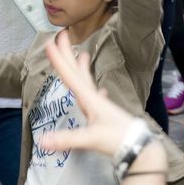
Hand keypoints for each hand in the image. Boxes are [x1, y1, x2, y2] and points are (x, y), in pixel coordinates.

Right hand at [39, 31, 150, 158]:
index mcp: (90, 100)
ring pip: (87, 82)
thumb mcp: (91, 139)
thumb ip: (67, 139)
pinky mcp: (106, 115)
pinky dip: (96, 90)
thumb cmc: (118, 140)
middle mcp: (94, 98)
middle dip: (68, 54)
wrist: (141, 149)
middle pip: (77, 73)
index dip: (59, 60)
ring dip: (82, 68)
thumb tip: (42, 140)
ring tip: (84, 54)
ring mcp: (101, 106)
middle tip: (62, 35)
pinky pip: (97, 97)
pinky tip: (101, 91)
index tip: (51, 43)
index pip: (70, 76)